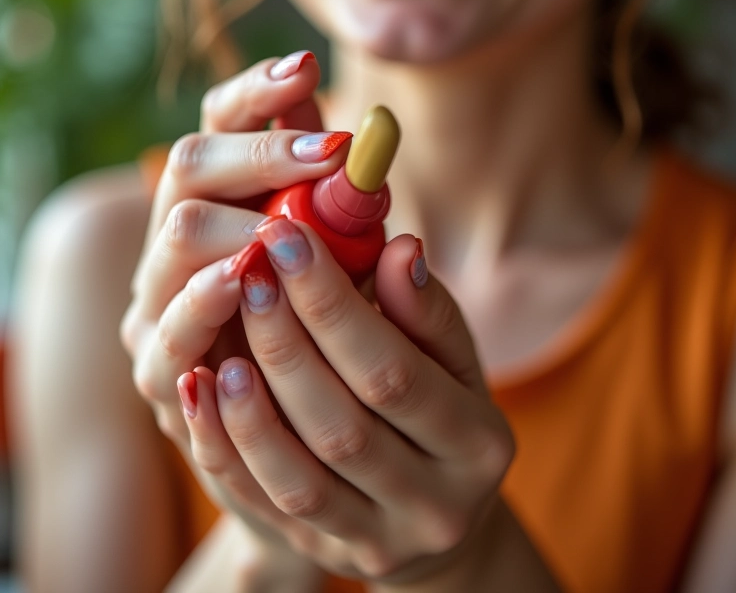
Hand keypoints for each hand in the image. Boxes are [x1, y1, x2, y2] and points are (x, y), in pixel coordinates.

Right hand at [120, 50, 349, 479]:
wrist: (301, 428)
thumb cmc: (329, 326)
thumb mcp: (347, 258)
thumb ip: (343, 205)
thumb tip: (365, 140)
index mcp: (223, 201)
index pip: (221, 124)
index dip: (257, 93)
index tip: (307, 69)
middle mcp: (181, 237)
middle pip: (190, 165)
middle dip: (260, 154)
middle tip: (328, 152)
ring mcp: (160, 298)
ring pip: (177, 236)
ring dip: (237, 222)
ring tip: (285, 222)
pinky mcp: (159, 366)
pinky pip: (168, 331)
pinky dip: (202, 307)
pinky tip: (239, 283)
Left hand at [177, 218, 515, 584]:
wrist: (442, 511)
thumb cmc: (445, 408)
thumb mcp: (453, 359)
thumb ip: (426, 310)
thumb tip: (401, 249)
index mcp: (478, 445)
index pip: (395, 371)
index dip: (334, 305)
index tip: (287, 238)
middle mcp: (436, 507)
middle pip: (344, 427)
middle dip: (286, 344)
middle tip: (248, 274)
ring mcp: (378, 544)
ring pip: (299, 480)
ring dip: (249, 407)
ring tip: (219, 339)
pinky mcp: (325, 555)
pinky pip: (264, 508)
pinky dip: (225, 448)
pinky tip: (199, 389)